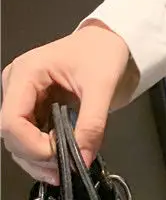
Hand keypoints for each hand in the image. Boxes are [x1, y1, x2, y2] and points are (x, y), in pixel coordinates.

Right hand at [0, 22, 134, 184]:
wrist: (111, 40)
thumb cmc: (104, 51)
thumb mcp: (102, 84)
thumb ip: (92, 123)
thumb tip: (84, 158)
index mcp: (27, 72)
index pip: (12, 120)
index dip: (31, 145)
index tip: (58, 156)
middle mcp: (17, 84)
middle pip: (12, 134)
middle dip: (36, 155)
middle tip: (64, 168)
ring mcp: (22, 96)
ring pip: (19, 139)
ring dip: (39, 158)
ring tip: (65, 166)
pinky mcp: (32, 105)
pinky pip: (31, 135)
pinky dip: (44, 150)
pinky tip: (61, 157)